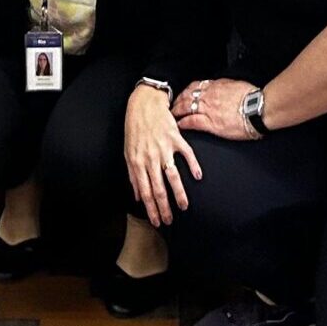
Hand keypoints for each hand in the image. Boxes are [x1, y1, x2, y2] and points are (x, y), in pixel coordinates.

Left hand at [126, 85, 203, 224]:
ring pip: (172, 176)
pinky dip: (193, 165)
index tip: (156, 221)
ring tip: (184, 206)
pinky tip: (198, 176)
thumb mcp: (128, 153)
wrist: (144, 104)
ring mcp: (164, 148)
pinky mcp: (175, 137)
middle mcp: (150, 158)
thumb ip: (132, 175)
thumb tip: (136, 196)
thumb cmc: (135, 129)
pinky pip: (187, 153)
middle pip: (158, 188)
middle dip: (164, 207)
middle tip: (169, 220)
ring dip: (179, 193)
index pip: (145, 192)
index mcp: (137, 163)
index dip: (151, 209)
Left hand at [171, 77, 261, 141]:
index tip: (183, 94)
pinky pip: (192, 121)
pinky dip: (184, 123)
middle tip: (172, 105)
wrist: (258, 109)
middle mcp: (209, 96)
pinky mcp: (211, 123)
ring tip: (172, 115)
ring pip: (186, 107)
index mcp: (216, 86)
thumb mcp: (237, 84)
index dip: (187, 90)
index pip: (196, 86)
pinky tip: (180, 125)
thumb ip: (226, 86)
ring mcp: (208, 109)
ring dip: (177, 111)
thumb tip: (223, 87)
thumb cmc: (252, 98)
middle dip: (178, 100)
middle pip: (187, 96)